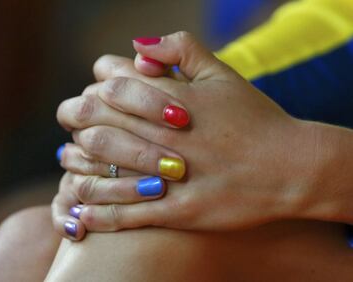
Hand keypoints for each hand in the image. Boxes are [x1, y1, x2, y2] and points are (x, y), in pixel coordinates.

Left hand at [54, 31, 317, 235]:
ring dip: (77, 167)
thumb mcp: (223, 74)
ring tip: (68, 166)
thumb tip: (138, 45)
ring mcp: (170, 176)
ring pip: (101, 169)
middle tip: (72, 129)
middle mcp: (164, 136)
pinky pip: (124, 216)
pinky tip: (79, 211)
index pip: (108, 86)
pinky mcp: (178, 212)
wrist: (291, 167)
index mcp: (172, 99)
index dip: (92, 90)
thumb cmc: (255, 119)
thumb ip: (181, 50)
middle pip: (94, 123)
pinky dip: (96, 212)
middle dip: (75, 122)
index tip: (91, 98)